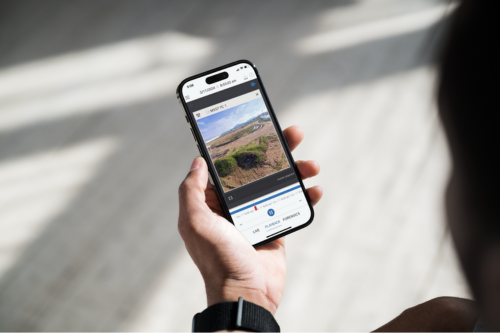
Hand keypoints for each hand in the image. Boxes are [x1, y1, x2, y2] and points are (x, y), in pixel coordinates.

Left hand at [178, 126, 321, 314]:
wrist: (246, 292)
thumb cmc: (219, 258)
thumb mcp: (196, 222)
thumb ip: (191, 190)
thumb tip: (197, 161)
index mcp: (214, 201)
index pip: (228, 165)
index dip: (242, 145)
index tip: (257, 128)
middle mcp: (235, 205)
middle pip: (258, 169)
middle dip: (277, 150)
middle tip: (293, 134)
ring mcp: (257, 214)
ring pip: (278, 184)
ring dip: (296, 170)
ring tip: (312, 165)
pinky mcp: (276, 226)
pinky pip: (292, 204)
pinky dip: (305, 195)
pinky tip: (315, 189)